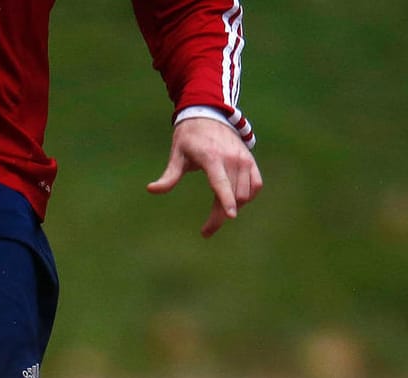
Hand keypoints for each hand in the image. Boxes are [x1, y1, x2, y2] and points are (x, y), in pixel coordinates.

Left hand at [147, 117, 262, 237]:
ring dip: (233, 208)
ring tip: (217, 215)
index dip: (226, 200)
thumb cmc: (189, 137)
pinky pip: (256, 184)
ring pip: (245, 193)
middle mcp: (231, 158)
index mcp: (211, 158)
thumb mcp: (176, 155)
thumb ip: (168, 176)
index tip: (230, 217)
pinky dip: (247, 196)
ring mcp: (243, 159)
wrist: (210, 115)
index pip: (221, 182)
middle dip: (221, 216)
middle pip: (233, 195)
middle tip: (206, 231)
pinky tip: (235, 203)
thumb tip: (151, 189)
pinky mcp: (250, 160)